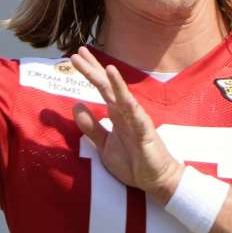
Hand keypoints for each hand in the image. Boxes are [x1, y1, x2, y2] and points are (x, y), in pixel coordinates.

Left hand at [69, 47, 182, 203]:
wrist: (155, 180)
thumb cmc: (133, 162)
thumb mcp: (104, 145)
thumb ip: (91, 127)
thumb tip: (76, 105)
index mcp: (116, 114)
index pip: (100, 88)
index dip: (89, 72)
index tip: (75, 57)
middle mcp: (125, 111)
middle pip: (106, 86)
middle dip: (92, 69)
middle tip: (77, 53)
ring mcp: (136, 119)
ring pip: (120, 95)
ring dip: (110, 80)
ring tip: (100, 65)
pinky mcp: (144, 130)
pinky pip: (134, 113)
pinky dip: (126, 99)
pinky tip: (121, 91)